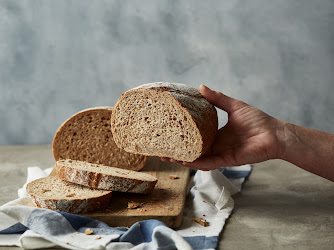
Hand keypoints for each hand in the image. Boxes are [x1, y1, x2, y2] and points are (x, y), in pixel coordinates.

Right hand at [162, 85, 283, 169]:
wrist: (275, 133)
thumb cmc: (258, 120)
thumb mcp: (234, 106)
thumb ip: (218, 98)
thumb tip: (201, 87)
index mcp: (216, 133)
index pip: (195, 136)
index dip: (182, 135)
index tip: (168, 131)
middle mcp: (216, 145)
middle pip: (192, 149)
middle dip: (177, 149)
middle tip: (160, 147)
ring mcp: (220, 153)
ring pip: (197, 158)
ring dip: (182, 158)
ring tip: (167, 156)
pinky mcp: (227, 160)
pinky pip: (209, 163)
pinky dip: (196, 162)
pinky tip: (184, 160)